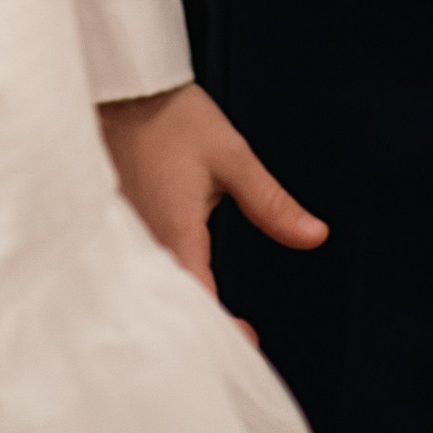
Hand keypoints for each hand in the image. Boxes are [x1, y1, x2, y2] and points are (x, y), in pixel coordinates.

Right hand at [100, 83, 327, 318]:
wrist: (122, 89)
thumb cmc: (174, 119)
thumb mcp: (231, 157)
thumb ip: (271, 203)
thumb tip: (315, 236)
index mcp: (175, 233)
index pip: (200, 302)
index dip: (224, 331)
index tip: (251, 343)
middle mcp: (144, 247)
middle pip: (172, 309)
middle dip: (202, 330)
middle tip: (239, 336)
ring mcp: (125, 242)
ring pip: (153, 295)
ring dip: (181, 312)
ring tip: (211, 325)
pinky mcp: (116, 232)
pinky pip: (138, 275)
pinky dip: (161, 290)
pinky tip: (176, 295)